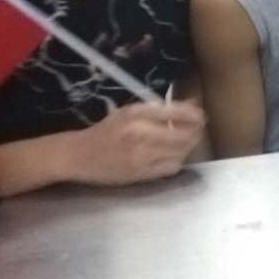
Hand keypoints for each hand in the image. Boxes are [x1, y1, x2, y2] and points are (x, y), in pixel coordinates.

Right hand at [64, 101, 206, 185]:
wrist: (78, 155)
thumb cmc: (105, 131)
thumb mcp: (129, 112)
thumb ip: (160, 109)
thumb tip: (191, 105)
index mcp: (137, 114)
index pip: (180, 113)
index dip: (196, 116)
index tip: (200, 116)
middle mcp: (142, 134)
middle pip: (186, 134)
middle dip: (196, 132)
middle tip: (195, 131)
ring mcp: (143, 156)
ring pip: (182, 152)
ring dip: (188, 147)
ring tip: (183, 143)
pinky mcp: (142, 173)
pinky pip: (172, 167)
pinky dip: (177, 161)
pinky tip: (171, 157)